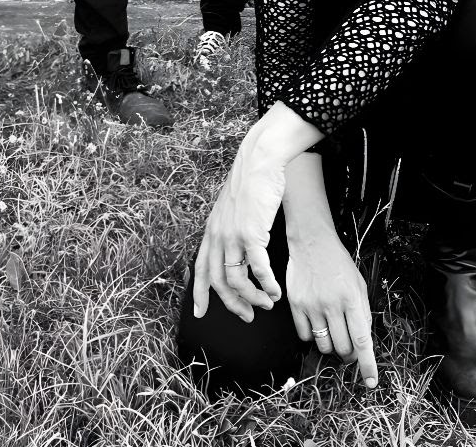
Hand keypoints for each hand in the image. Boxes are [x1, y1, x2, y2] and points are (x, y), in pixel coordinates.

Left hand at [193, 126, 287, 322]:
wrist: (259, 160)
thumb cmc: (251, 181)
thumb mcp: (231, 207)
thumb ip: (230, 226)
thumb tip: (237, 244)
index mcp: (211, 230)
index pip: (200, 268)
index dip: (199, 292)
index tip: (201, 313)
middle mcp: (218, 236)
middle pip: (218, 281)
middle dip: (232, 304)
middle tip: (247, 316)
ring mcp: (233, 236)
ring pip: (237, 280)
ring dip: (252, 298)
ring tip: (267, 304)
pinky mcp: (252, 234)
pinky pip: (258, 269)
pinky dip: (267, 285)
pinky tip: (276, 291)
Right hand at [286, 229, 377, 387]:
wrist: (312, 243)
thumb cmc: (338, 263)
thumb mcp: (359, 284)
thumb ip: (362, 312)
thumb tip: (363, 341)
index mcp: (352, 298)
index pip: (362, 339)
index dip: (367, 364)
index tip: (370, 382)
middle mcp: (332, 304)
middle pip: (342, 348)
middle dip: (348, 354)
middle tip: (349, 347)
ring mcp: (312, 305)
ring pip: (324, 345)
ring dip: (331, 345)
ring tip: (332, 330)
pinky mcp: (296, 305)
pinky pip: (305, 336)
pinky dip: (313, 336)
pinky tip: (316, 322)